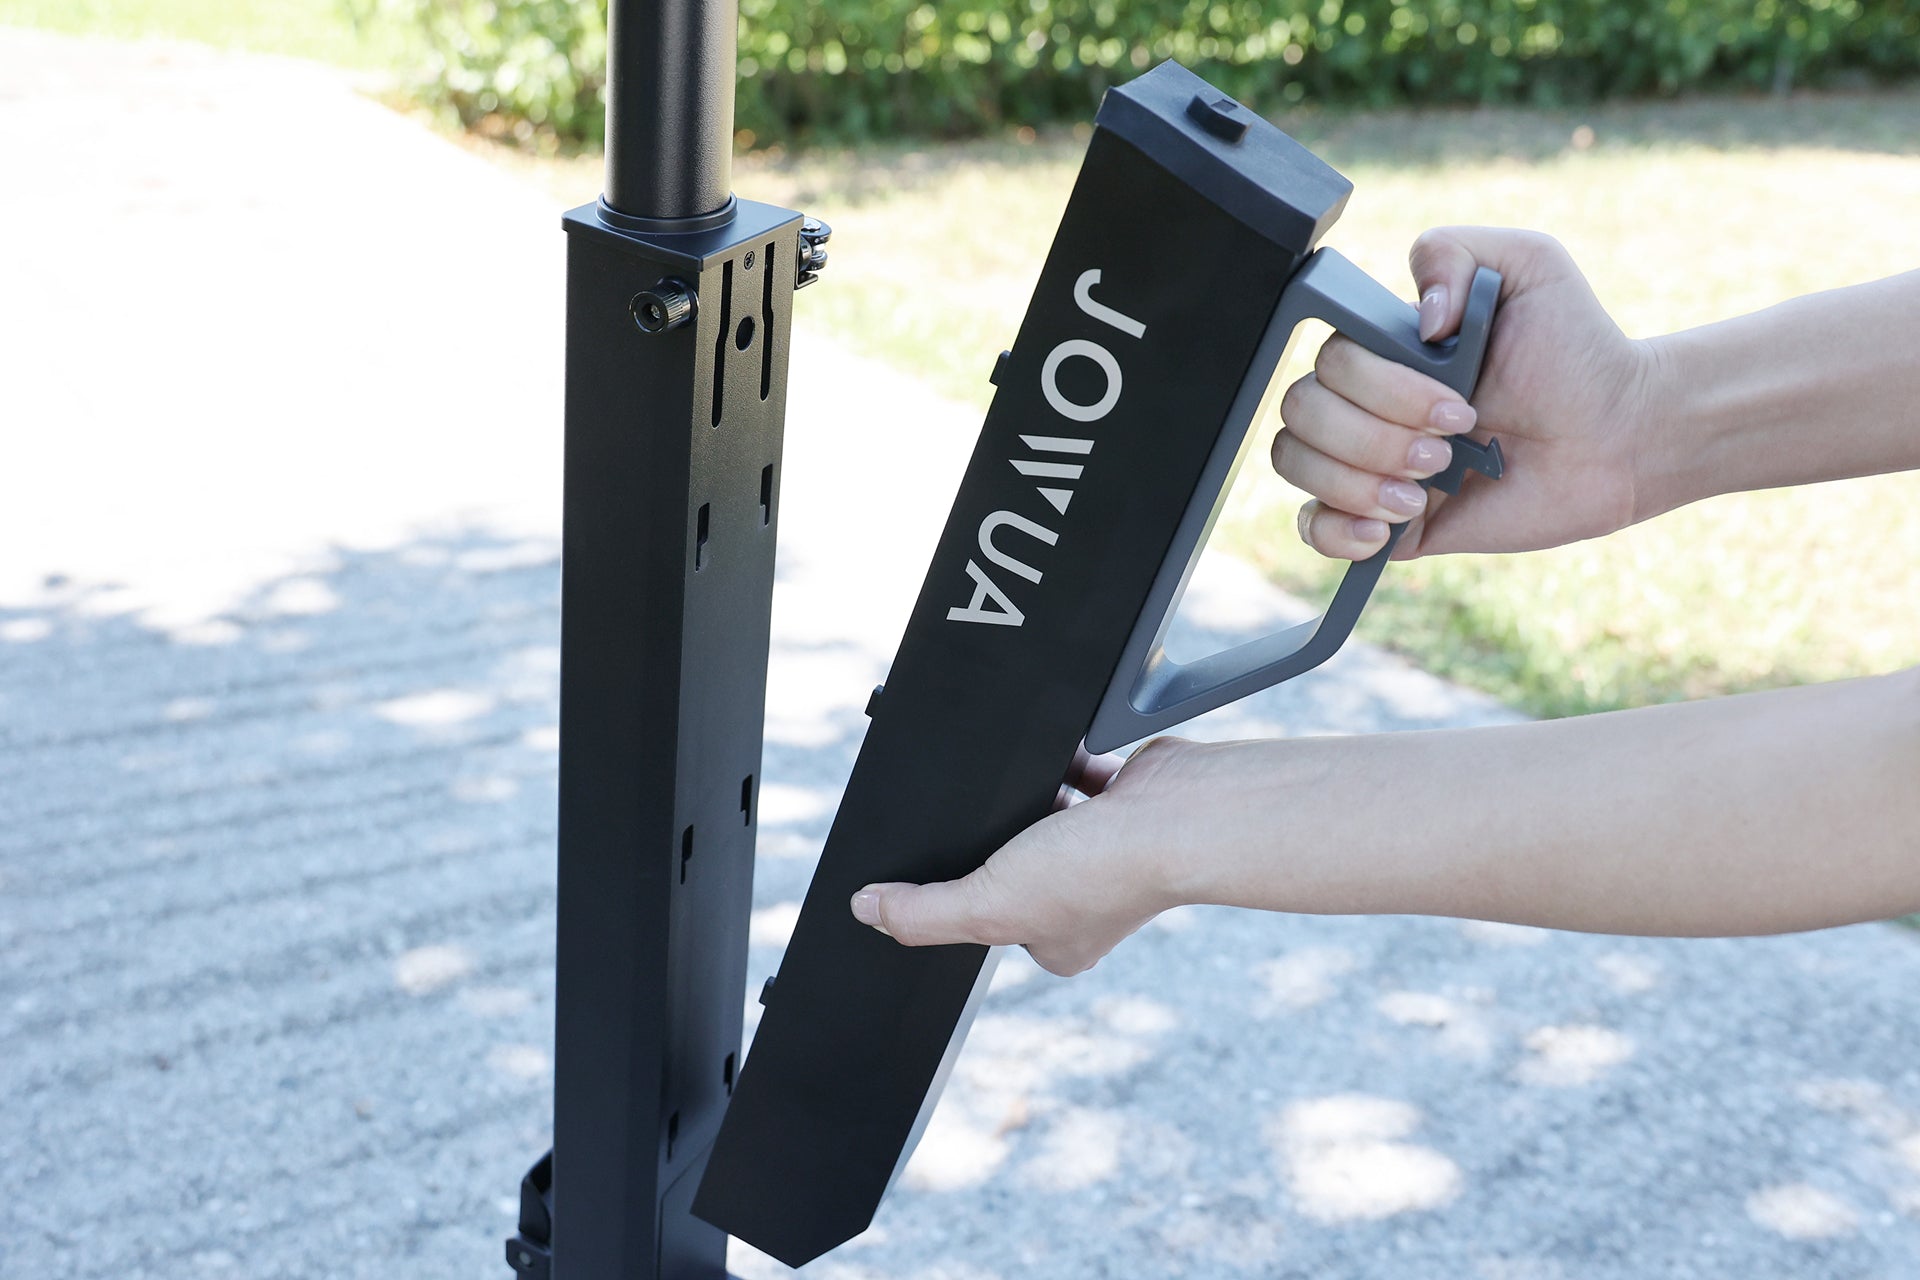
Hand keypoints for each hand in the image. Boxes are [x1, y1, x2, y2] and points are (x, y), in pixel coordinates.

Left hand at [848, 739, 1191, 975]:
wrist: (1178, 814)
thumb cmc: (1103, 871)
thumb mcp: (988, 905)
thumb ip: (924, 913)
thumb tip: (866, 911)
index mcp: (1057, 943)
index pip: (989, 916)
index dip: (966, 890)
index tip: (955, 865)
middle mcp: (1086, 900)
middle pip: (1015, 862)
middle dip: (1000, 837)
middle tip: (990, 821)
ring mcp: (1106, 847)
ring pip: (1043, 816)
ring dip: (1028, 796)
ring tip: (1025, 787)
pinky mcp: (1121, 798)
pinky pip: (1076, 773)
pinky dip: (1062, 760)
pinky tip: (1053, 754)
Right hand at [1273, 227, 1657, 559]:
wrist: (1617, 438)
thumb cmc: (1576, 351)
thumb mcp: (1529, 265)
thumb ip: (1455, 252)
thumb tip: (1416, 316)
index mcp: (1385, 349)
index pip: (1325, 360)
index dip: (1378, 386)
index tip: (1455, 402)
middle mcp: (1366, 402)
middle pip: (1302, 413)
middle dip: (1376, 435)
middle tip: (1451, 446)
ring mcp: (1370, 463)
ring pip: (1298, 465)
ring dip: (1360, 480)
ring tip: (1427, 487)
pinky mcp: (1385, 522)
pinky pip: (1314, 529)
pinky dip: (1337, 530)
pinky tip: (1387, 527)